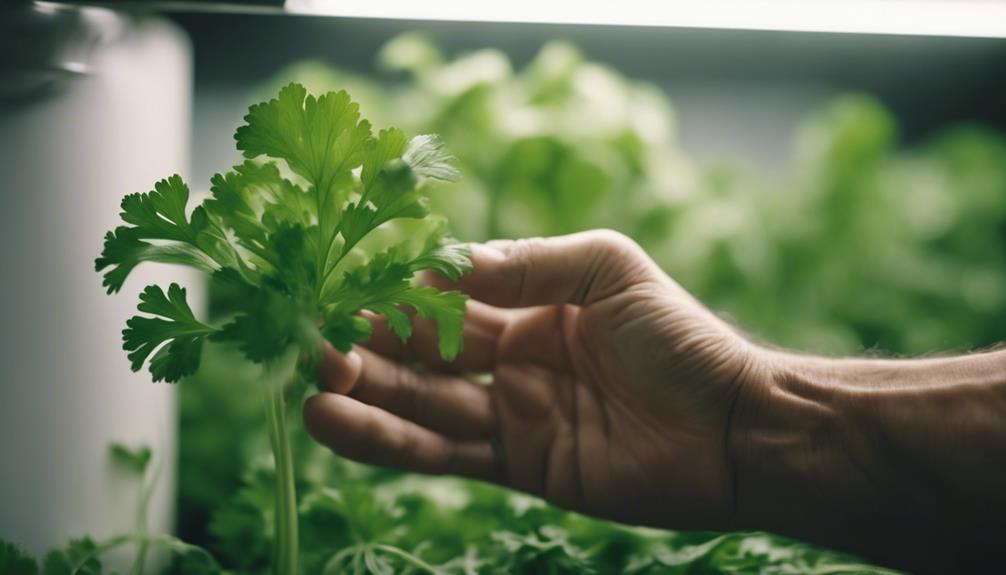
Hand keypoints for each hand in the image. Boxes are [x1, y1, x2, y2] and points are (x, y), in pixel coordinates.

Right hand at [304, 230, 764, 529]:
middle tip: (313, 344)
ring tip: (311, 388)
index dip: (398, 297)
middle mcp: (513, 360)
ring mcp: (514, 415)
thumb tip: (445, 265)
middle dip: (369, 349)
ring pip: (424, 405)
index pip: (447, 299)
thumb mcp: (608, 270)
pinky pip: (446, 454)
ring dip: (366, 397)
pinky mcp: (520, 466)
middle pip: (424, 354)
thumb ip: (530, 263)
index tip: (346, 292)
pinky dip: (392, 443)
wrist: (735, 427)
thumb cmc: (682, 339)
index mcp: (531, 306)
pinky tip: (341, 426)